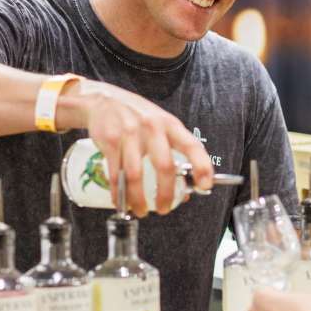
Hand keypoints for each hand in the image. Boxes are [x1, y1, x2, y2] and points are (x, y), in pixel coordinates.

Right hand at [57, 79, 213, 215]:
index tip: (205, 185)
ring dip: (138, 199)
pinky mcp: (111, 141)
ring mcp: (130, 133)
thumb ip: (173, 154)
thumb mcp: (160, 127)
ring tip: (141, 210)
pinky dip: (119, 193)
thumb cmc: (138, 117)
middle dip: (165, 194)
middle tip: (164, 209)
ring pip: (136, 175)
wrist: (105, 100)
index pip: (192, 145)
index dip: (201, 166)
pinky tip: (122, 201)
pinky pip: (116, 174)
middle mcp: (152, 127)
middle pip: (164, 166)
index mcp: (170, 125)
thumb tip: (183, 191)